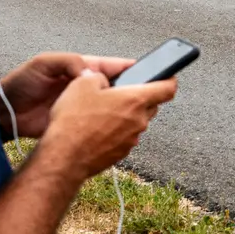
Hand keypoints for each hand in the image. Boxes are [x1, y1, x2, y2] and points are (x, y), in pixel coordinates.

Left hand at [0, 53, 134, 138]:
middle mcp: (89, 88)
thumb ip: (69, 63)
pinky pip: (102, 125)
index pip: (117, 67)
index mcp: (84, 69)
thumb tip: (93, 74)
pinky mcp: (80, 125)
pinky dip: (112, 128)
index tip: (155, 74)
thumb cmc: (20, 83)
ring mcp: (86, 108)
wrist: (3, 114)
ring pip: (115, 109)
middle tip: (147, 100)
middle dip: (135, 93)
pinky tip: (119, 131)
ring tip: (136, 116)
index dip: (136, 69)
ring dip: (125, 112)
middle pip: (121, 89)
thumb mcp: (44, 63)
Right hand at [38, 69, 176, 179]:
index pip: (168, 88)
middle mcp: (139, 120)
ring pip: (136, 121)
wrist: (64, 158)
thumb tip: (104, 80)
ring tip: (101, 112)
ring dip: (126, 115)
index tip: (168, 75)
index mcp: (135, 100)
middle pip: (151, 105)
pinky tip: (96, 129)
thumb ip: (99, 76)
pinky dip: (116, 131)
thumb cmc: (74, 120)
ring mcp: (132, 139)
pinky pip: (124, 136)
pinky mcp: (121, 152)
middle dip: (140, 97)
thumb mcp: (82, 83)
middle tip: (121, 93)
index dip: (170, 79)